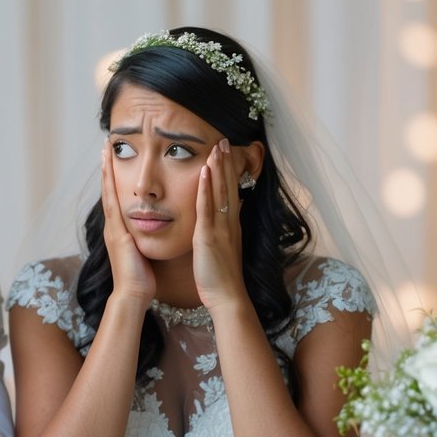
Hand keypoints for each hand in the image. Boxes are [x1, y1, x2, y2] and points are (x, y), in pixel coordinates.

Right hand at [101, 144, 154, 304]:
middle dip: (107, 169)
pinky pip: (112, 202)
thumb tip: (149, 235)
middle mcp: (113, 227)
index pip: (117, 200)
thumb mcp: (142, 254)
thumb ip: (143, 242)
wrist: (133, 294)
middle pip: (109, 191)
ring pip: (108, 192)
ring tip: (105, 150)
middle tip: (106, 147)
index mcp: (120, 232)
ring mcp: (112, 228)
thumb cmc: (141, 279)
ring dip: (106, 170)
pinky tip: (111, 169)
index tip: (115, 161)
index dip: (115, 180)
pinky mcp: (116, 232)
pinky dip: (110, 184)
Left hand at [193, 140, 246, 311]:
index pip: (230, 192)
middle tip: (224, 140)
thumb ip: (219, 234)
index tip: (225, 153)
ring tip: (217, 146)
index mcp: (230, 226)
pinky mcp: (209, 236)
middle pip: (228, 186)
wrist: (227, 297)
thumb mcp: (220, 250)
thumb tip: (216, 223)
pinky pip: (208, 208)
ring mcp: (221, 228)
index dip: (228, 172)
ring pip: (221, 192)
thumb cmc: (220, 278)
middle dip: (226, 162)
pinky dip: (207, 188)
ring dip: (219, 167)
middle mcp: (229, 223)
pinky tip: (206, 171)